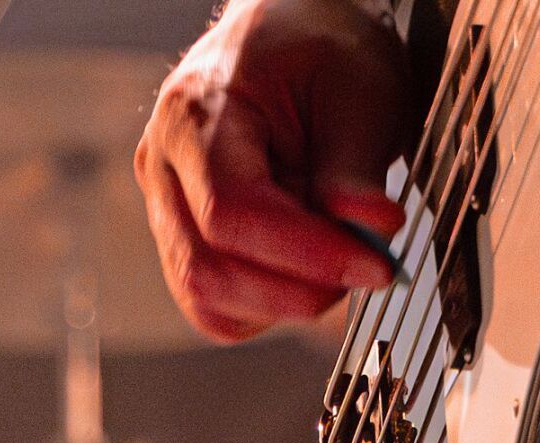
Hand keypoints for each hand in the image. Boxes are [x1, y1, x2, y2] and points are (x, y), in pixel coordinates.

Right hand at [135, 0, 408, 341]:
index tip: (375, 265)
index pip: (233, 212)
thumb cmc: (325, 53)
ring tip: (338, 261)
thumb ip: (355, 166)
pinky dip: (269, 306)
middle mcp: (164, 166)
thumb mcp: (359, 91)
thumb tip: (368, 229)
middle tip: (367, 270)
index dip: (308, 254)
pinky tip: (308, 271)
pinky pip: (216, 305)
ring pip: (207, 299)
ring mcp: (168, 207)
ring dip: (285, 303)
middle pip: (208, 270)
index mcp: (196, 115)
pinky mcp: (187, 238)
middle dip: (299, 290)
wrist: (298, 38)